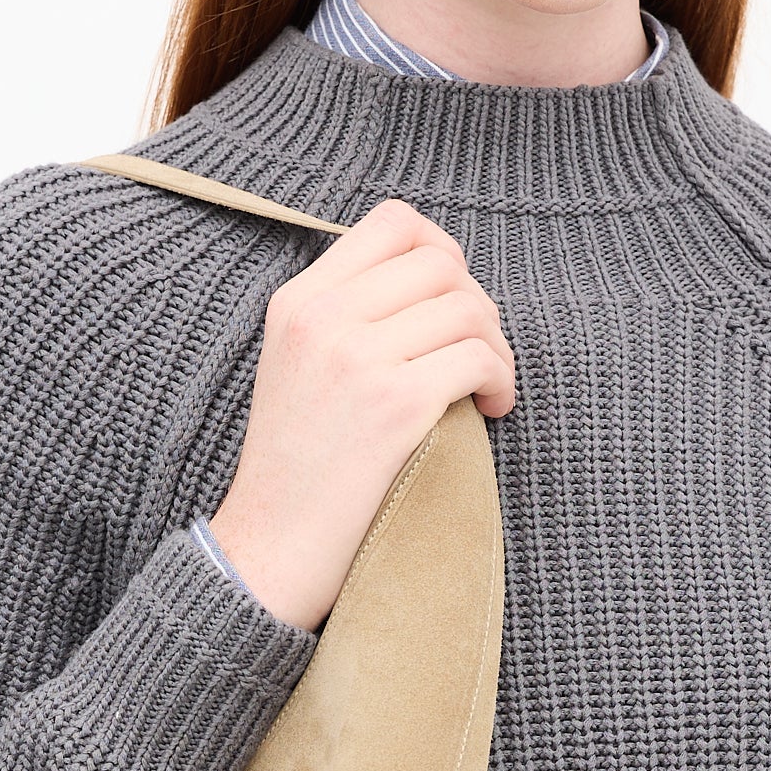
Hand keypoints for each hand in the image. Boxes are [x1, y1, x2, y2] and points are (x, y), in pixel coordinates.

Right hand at [207, 198, 516, 631]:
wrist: (270, 548)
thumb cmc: (296, 469)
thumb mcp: (295, 368)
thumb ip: (345, 318)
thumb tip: (432, 285)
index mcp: (298, 301)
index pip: (392, 223)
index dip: (442, 250)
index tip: (453, 298)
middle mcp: (323, 318)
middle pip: (440, 262)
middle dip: (478, 304)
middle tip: (478, 353)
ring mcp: (357, 358)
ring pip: (468, 308)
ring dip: (496, 347)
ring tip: (487, 386)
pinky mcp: (394, 405)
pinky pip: (478, 358)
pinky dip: (500, 381)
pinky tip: (491, 408)